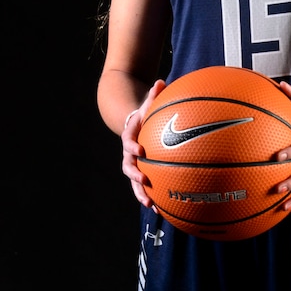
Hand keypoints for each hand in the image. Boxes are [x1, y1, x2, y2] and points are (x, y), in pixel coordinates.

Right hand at [121, 79, 166, 206]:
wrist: (135, 127)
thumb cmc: (145, 115)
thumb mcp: (147, 105)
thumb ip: (154, 95)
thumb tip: (161, 81)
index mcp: (130, 137)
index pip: (128, 142)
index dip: (132, 147)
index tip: (140, 151)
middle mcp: (129, 154)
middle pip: (128, 167)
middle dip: (135, 175)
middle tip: (144, 180)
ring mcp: (134, 165)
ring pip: (134, 182)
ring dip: (141, 194)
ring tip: (151, 205)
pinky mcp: (141, 174)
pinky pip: (145, 188)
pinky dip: (152, 197)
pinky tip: (163, 210)